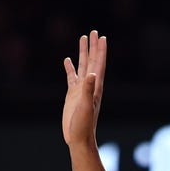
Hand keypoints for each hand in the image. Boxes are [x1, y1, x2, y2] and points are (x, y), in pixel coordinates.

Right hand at [62, 31, 105, 146]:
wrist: (79, 138)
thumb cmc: (84, 125)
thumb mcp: (85, 106)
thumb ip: (88, 90)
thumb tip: (90, 74)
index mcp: (95, 87)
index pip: (98, 64)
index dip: (100, 51)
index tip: (101, 37)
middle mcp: (89, 86)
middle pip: (91, 61)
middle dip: (92, 47)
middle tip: (93, 32)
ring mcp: (81, 90)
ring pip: (82, 66)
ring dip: (83, 53)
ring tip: (82, 38)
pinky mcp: (72, 95)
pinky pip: (71, 77)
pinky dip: (70, 68)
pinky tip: (67, 60)